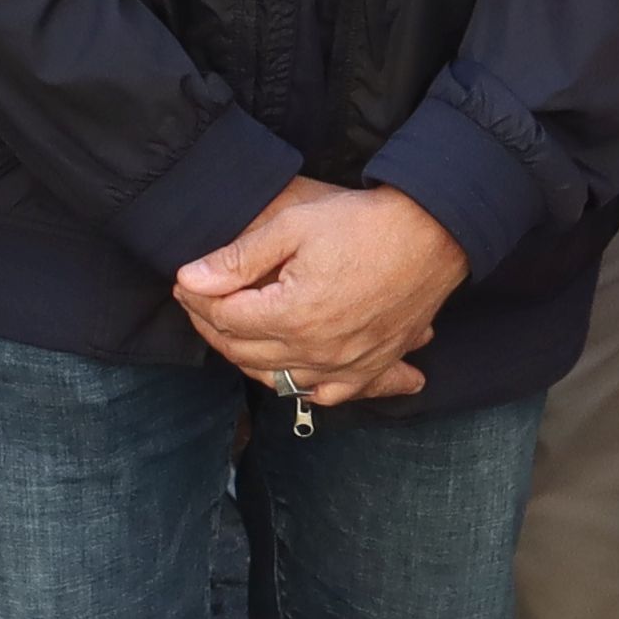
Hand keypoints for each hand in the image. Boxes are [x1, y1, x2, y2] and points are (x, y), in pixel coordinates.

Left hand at [171, 182, 469, 411]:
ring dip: (248, 358)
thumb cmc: (364, 224)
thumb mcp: (293, 226)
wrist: (433, 234)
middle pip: (244, 353)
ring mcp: (346, 365)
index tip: (185, 284)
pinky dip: (304, 387)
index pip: (225, 320)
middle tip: (199, 304)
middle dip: (213, 328)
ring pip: (277, 379)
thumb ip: (238, 258)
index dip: (198, 301)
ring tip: (234, 332)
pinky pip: (327, 394)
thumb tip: (189, 280)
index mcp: (292, 316)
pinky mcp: (371, 366)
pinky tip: (295, 373)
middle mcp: (316, 351)